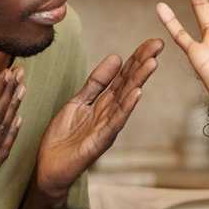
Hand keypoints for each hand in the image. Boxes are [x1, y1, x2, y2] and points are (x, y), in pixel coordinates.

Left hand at [34, 38, 163, 200]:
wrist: (49, 167)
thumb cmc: (64, 137)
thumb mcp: (78, 101)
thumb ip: (96, 81)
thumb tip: (116, 57)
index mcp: (105, 102)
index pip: (123, 76)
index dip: (136, 57)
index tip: (152, 42)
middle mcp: (110, 113)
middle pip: (128, 83)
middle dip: (143, 63)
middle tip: (158, 44)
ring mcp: (107, 127)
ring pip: (126, 99)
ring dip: (139, 80)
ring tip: (152, 62)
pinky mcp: (100, 141)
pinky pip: (115, 121)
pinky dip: (127, 106)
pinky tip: (137, 93)